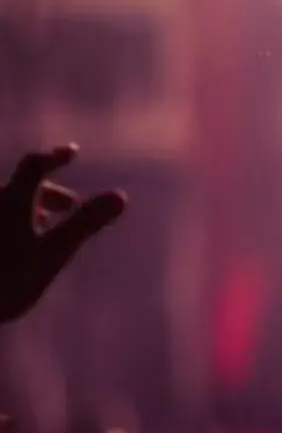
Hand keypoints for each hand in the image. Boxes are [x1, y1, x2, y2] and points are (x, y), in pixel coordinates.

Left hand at [0, 146, 125, 323]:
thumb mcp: (53, 253)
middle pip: (19, 185)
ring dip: (28, 207)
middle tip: (69, 205)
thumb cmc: (4, 279)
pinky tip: (16, 242)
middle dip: (46, 191)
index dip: (54, 157)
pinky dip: (11, 219)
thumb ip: (85, 223)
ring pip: (5, 203)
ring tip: (42, 224)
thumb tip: (121, 196)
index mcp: (12, 198)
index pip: (35, 165)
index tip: (71, 153)